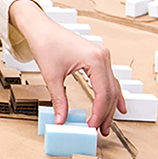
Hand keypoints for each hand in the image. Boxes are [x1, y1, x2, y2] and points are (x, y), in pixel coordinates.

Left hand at [9, 0, 125, 135]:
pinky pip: (109, 79)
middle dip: (106, 113)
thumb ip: (59, 100)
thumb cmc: (46, 43)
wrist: (40, 27)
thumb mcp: (52, 76)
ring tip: (106, 124)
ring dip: (110, 106)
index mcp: (95, 59)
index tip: (92, 126)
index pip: (103, 94)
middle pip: (111, 92)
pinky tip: (117, 106)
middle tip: (101, 130)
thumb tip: (61, 119)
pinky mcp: (97, 57)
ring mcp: (102, 55)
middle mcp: (103, 56)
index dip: (98, 113)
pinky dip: (112, 93)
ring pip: (112, 86)